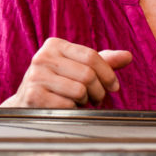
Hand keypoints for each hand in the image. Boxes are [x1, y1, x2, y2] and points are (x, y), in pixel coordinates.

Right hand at [1, 38, 132, 107]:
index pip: (92, 56)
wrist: (26, 104)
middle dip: (98, 91)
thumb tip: (128, 56)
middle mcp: (43, 57)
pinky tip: (66, 108)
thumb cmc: (57, 85)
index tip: (113, 87)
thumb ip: (102, 62)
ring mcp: (36, 76)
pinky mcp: (33, 96)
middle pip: (88, 74)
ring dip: (85, 101)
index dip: (108, 74)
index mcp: (55, 45)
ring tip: (79, 102)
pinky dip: (72, 110)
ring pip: (79, 90)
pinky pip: (67, 105)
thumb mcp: (78, 68)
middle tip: (96, 99)